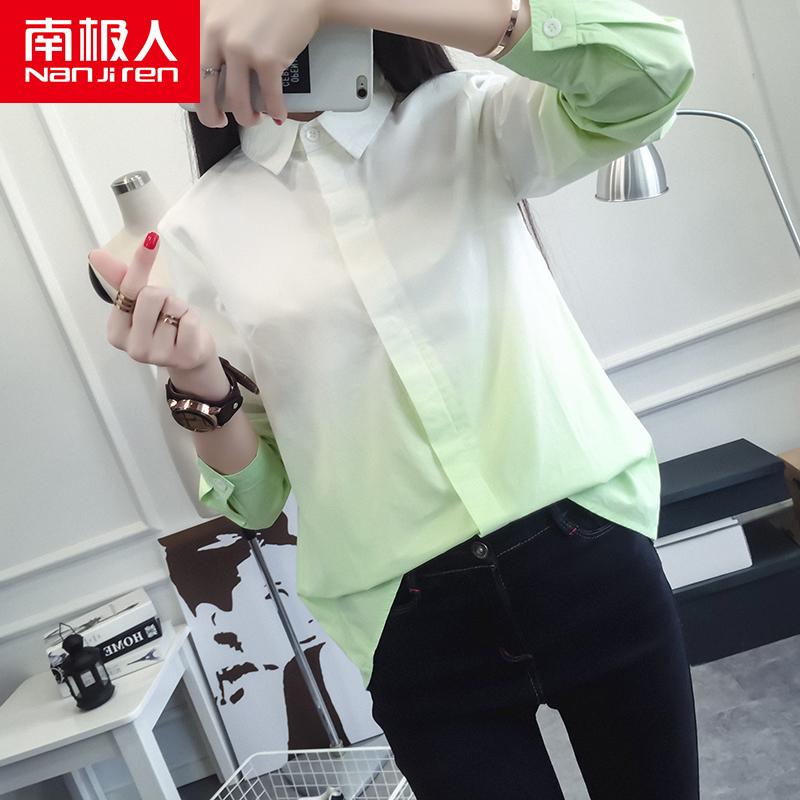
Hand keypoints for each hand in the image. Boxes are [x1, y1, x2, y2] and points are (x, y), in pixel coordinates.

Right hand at [88, 232, 217, 376]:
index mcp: (116, 331)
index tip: (151, 240)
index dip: (141, 264)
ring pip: (174, 307)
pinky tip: (188, 332)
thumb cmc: (162, 325)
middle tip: (166, 310)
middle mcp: (133, 347)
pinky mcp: (183, 357)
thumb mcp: (140, 303)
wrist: (189, 357)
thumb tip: (95, 254)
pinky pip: (191, 321)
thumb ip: (121, 280)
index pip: (128, 290)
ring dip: (181, 309)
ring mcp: (158, 355)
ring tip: (177, 323)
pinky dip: (193, 318)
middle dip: (165, 295)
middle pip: (152, 295)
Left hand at [198, 0, 327, 128]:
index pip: (180, 65)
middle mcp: (215, 31)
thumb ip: (205, 28)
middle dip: (209, 116)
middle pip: (202, 90)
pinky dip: (275, 111)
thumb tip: (197, 65)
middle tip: (218, 122)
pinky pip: (269, 98)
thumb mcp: (221, 6)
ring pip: (236, 101)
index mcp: (199, 18)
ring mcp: (241, 46)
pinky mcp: (268, 58)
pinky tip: (278, 115)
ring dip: (246, 118)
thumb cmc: (263, 0)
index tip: (197, 103)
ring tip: (253, 118)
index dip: (186, 93)